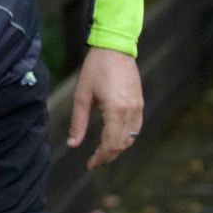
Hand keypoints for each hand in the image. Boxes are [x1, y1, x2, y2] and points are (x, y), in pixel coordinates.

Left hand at [66, 47, 143, 169]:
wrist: (114, 47)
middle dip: (107, 157)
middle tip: (93, 162)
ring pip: (131, 139)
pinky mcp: (140, 103)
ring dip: (117, 149)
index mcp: (116, 111)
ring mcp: (138, 107)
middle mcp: (130, 112)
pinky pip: (136, 128)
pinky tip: (114, 138)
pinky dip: (126, 138)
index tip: (89, 165)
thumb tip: (72, 144)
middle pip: (122, 145)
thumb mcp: (82, 95)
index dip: (99, 158)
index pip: (110, 145)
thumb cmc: (96, 68)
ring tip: (102, 153)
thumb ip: (78, 122)